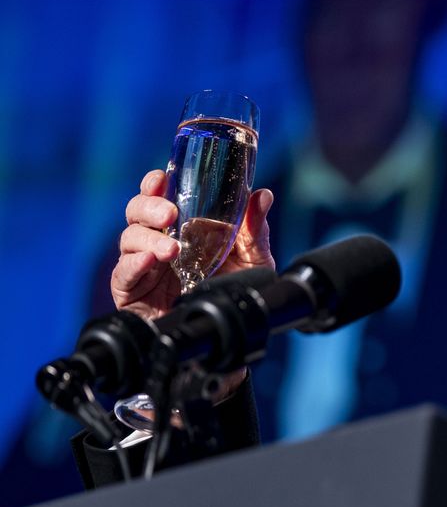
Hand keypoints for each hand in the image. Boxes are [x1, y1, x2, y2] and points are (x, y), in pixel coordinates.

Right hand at [111, 169, 274, 319]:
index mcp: (181, 227)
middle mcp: (158, 240)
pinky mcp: (132, 290)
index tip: (162, 178)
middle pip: (137, 212)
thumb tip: (263, 196)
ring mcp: (143, 265)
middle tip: (169, 214)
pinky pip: (123, 273)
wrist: (227, 329)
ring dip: (149, 239)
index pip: (160, 196)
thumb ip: (254, 228)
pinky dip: (133, 264)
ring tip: (172, 250)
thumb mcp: (252, 258)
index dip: (155, 184)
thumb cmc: (233, 289)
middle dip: (149, 207)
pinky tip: (149, 261)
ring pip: (129, 239)